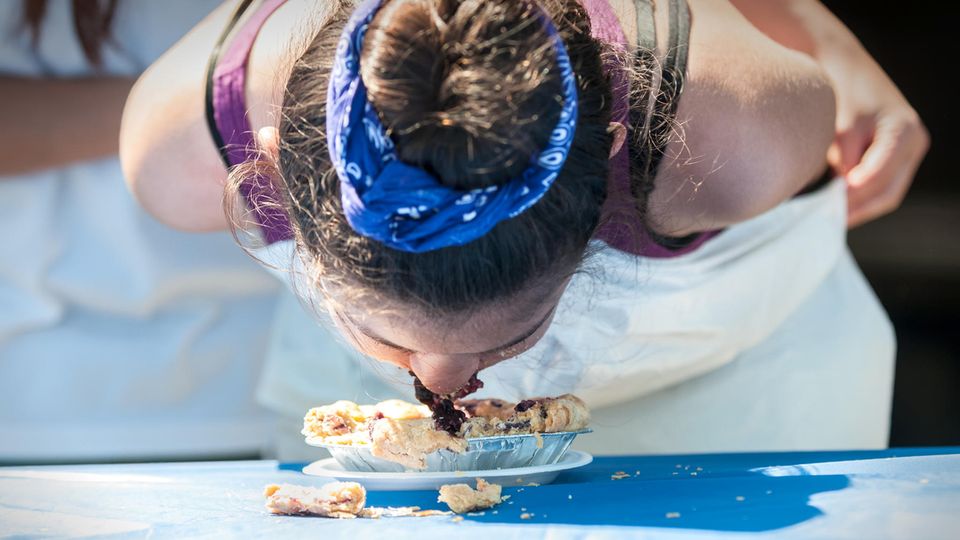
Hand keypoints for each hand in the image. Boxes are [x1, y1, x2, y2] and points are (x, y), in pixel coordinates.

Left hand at [825, 54, 929, 227]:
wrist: (848, 72)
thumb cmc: (842, 96)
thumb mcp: (842, 127)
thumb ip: (847, 158)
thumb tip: (847, 191)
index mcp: (903, 130)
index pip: (882, 170)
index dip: (860, 188)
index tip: (838, 199)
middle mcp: (914, 143)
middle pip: (889, 191)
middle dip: (859, 207)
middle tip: (830, 219)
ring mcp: (909, 154)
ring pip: (887, 194)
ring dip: (860, 207)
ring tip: (831, 217)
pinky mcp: (896, 160)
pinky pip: (882, 187)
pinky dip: (861, 198)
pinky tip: (838, 207)